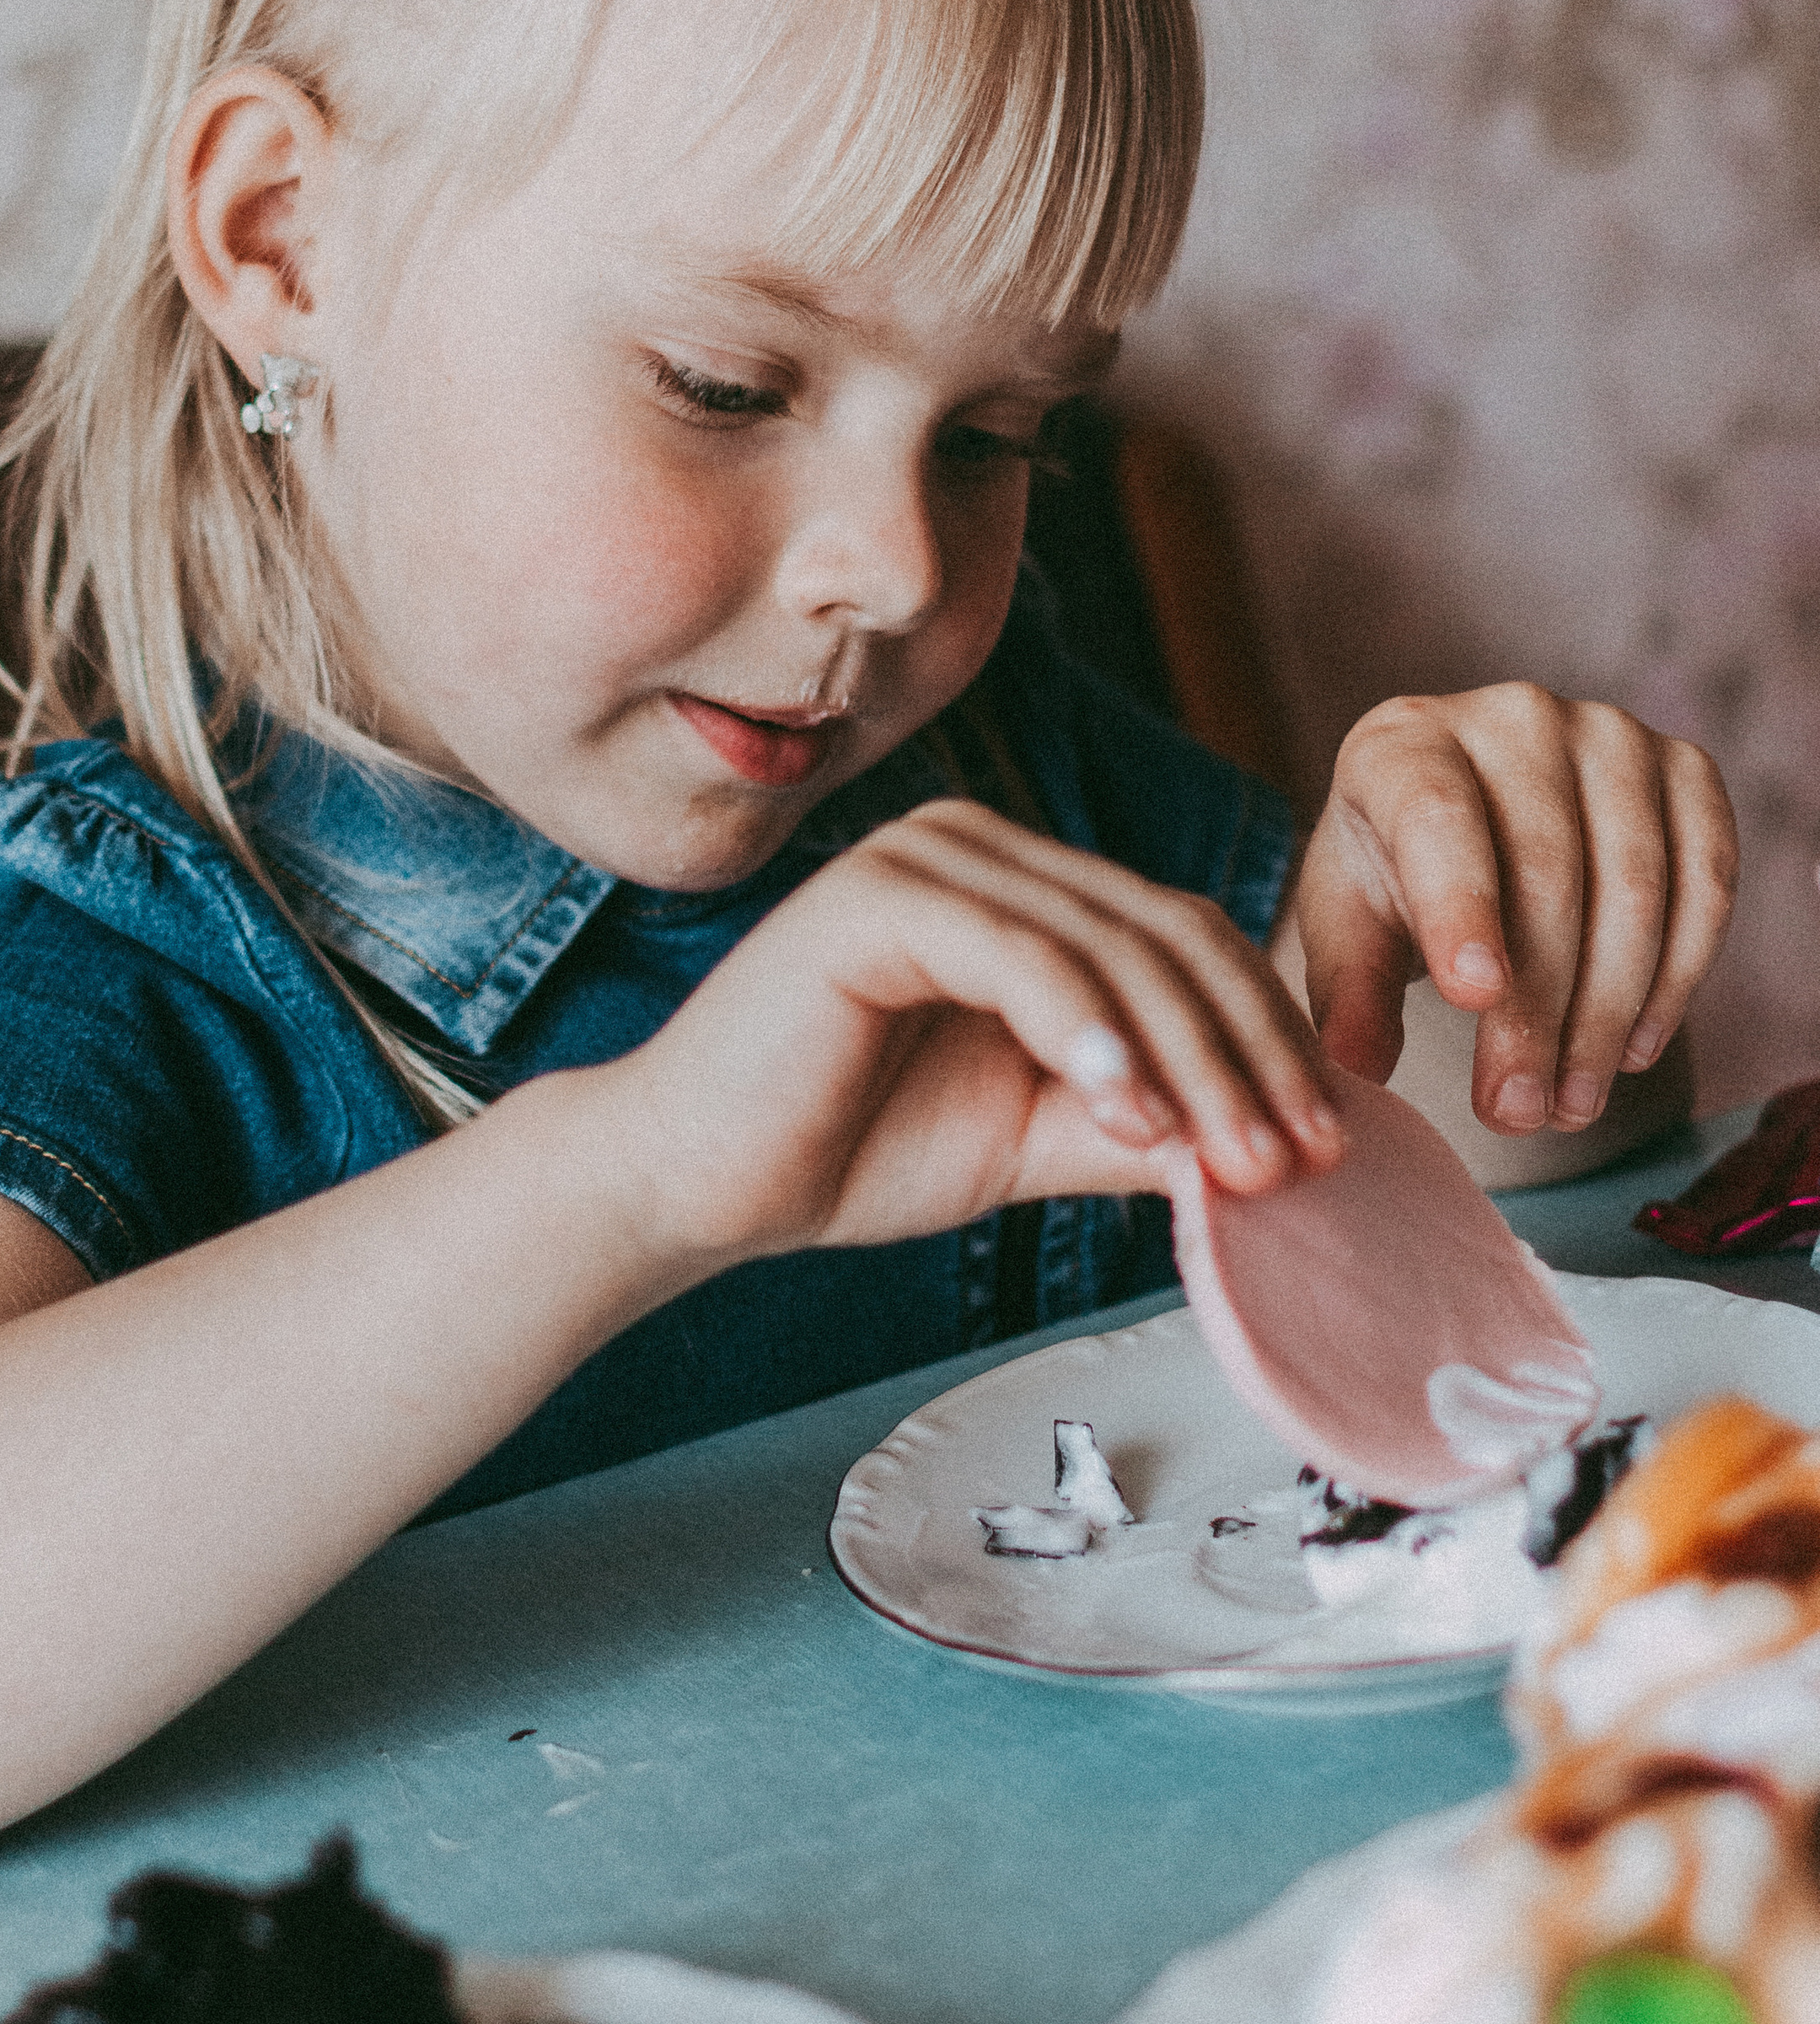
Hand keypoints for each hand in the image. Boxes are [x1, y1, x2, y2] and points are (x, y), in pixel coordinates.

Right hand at [617, 798, 1344, 1272]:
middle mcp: (978, 845)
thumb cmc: (847, 1146)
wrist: (696, 1177)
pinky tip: (1128, 1112)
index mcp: (1020, 885)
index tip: (1327, 1139)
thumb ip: (1142, 1121)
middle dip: (1247, 1052)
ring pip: (1105, 945)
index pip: (1183, 939)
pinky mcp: (875, 896)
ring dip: (1186, 1056)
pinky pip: (1015, 955)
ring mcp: (924, 857)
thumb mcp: (1035, 1133)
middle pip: (1164, 933)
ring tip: (1231, 1158)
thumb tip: (1275, 1149)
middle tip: (1300, 1157)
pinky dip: (1086, 1033)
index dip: (1266, 1034)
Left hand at [1291, 686, 1737, 1135]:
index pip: (1438, 821)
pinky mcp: (1685, 769)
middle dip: (1537, 1013)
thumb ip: (1348, 994)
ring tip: (1571, 1103)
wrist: (1468, 816)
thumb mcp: (1350, 930)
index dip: (1460, 909)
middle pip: (1546, 875)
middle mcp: (1513, 717)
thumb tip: (1360, 1066)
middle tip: (1520, 1111)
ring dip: (1607, 1014)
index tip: (1473, 998)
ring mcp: (1610, 735)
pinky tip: (1632, 1049)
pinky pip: (1704, 881)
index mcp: (1404, 744)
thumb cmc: (1395, 874)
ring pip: (1632, 887)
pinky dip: (1678, 977)